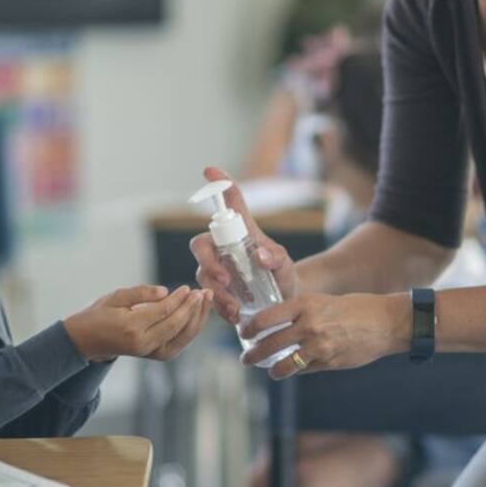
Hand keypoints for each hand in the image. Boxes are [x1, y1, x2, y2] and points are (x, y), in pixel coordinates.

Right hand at [63, 284, 212, 362]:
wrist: (87, 341)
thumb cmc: (99, 315)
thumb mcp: (115, 297)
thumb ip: (140, 292)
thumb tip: (165, 291)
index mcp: (131, 327)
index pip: (163, 312)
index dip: (178, 299)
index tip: (188, 288)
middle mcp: (143, 343)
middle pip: (176, 325)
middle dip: (192, 308)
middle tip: (204, 292)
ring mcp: (150, 352)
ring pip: (182, 336)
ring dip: (198, 319)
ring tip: (206, 301)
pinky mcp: (156, 355)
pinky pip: (180, 343)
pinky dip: (192, 329)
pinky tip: (198, 315)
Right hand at [190, 167, 299, 322]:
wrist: (283, 304)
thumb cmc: (283, 276)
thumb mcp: (284, 265)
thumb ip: (276, 258)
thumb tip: (261, 256)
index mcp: (242, 232)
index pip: (230, 203)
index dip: (219, 185)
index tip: (210, 171)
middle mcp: (223, 248)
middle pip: (201, 244)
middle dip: (208, 261)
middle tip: (225, 278)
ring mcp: (216, 270)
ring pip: (201, 275)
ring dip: (215, 291)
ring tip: (235, 307)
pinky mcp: (214, 292)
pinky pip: (206, 298)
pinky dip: (219, 307)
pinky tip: (235, 316)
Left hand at [238, 292, 411, 379]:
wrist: (385, 322)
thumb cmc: (355, 308)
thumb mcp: (323, 301)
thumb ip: (300, 312)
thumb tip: (277, 324)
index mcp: (305, 305)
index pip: (266, 318)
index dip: (250, 328)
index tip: (244, 333)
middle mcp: (308, 326)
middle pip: (269, 344)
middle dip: (252, 354)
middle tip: (245, 358)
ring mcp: (318, 347)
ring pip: (283, 365)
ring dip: (273, 370)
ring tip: (270, 370)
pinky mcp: (328, 363)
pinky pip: (304, 370)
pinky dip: (297, 370)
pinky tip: (294, 369)